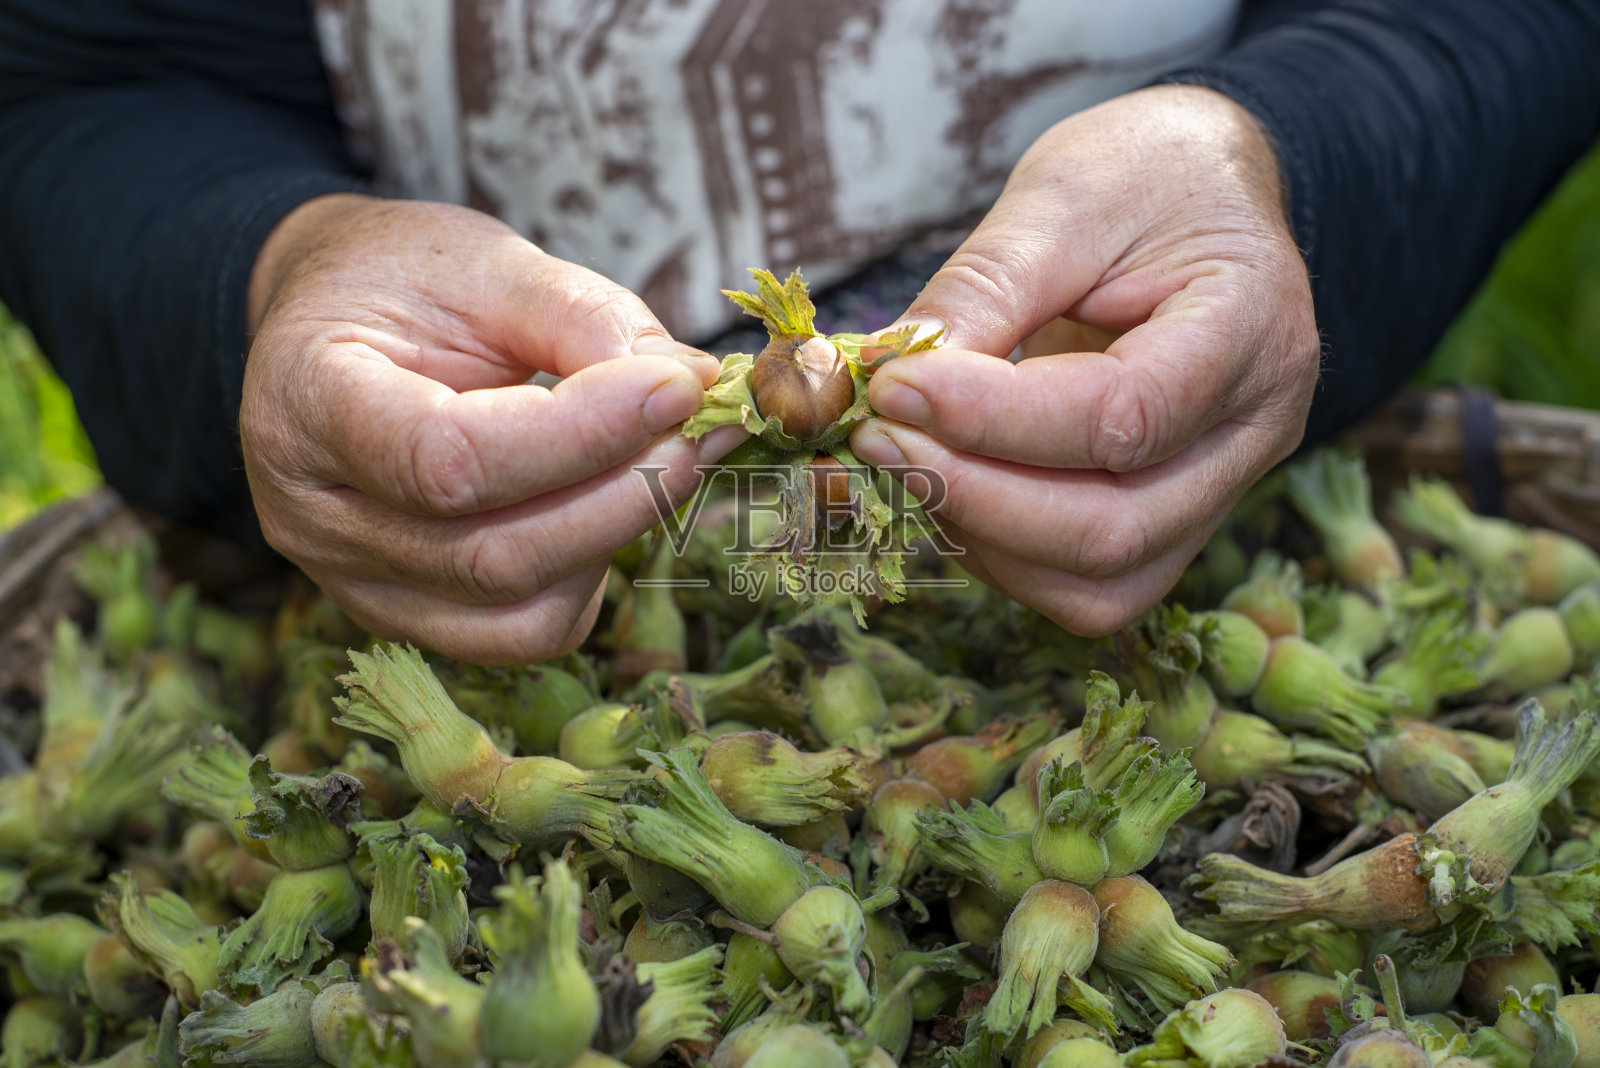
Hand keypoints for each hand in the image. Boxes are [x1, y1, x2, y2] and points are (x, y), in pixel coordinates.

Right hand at [241, 195, 741, 663]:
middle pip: (491, 556)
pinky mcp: (408, 615)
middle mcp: (314, 516)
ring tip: (669, 456)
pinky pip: (522, 631)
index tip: (675, 385)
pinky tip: (610, 501)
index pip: (448, 459)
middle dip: (624, 494)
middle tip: (701, 427)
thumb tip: (694, 388)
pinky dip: (592, 575)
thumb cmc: (401, 281)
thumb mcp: (485, 262)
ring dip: (618, 538)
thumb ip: (583, 319)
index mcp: (304, 398)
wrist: (335, 324)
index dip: (581, 435)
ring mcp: (355, 582)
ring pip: (517, 613)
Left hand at [850, 85, 1319, 634]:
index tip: (892, 386)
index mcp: (1251, 328)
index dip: (992, 420)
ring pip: (1101, 582)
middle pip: (1114, 529)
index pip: (1123, 417)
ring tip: (901, 457)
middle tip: (875, 436)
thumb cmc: (1145, 177)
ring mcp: (1219, 489)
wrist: (1205, 196)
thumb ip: (983, 290)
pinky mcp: (1172, 520)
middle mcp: (1253, 431)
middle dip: (973, 495)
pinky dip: (1001, 551)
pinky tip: (946, 484)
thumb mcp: (1064, 195)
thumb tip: (890, 380)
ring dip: (980, 537)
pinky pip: (1087, 584)